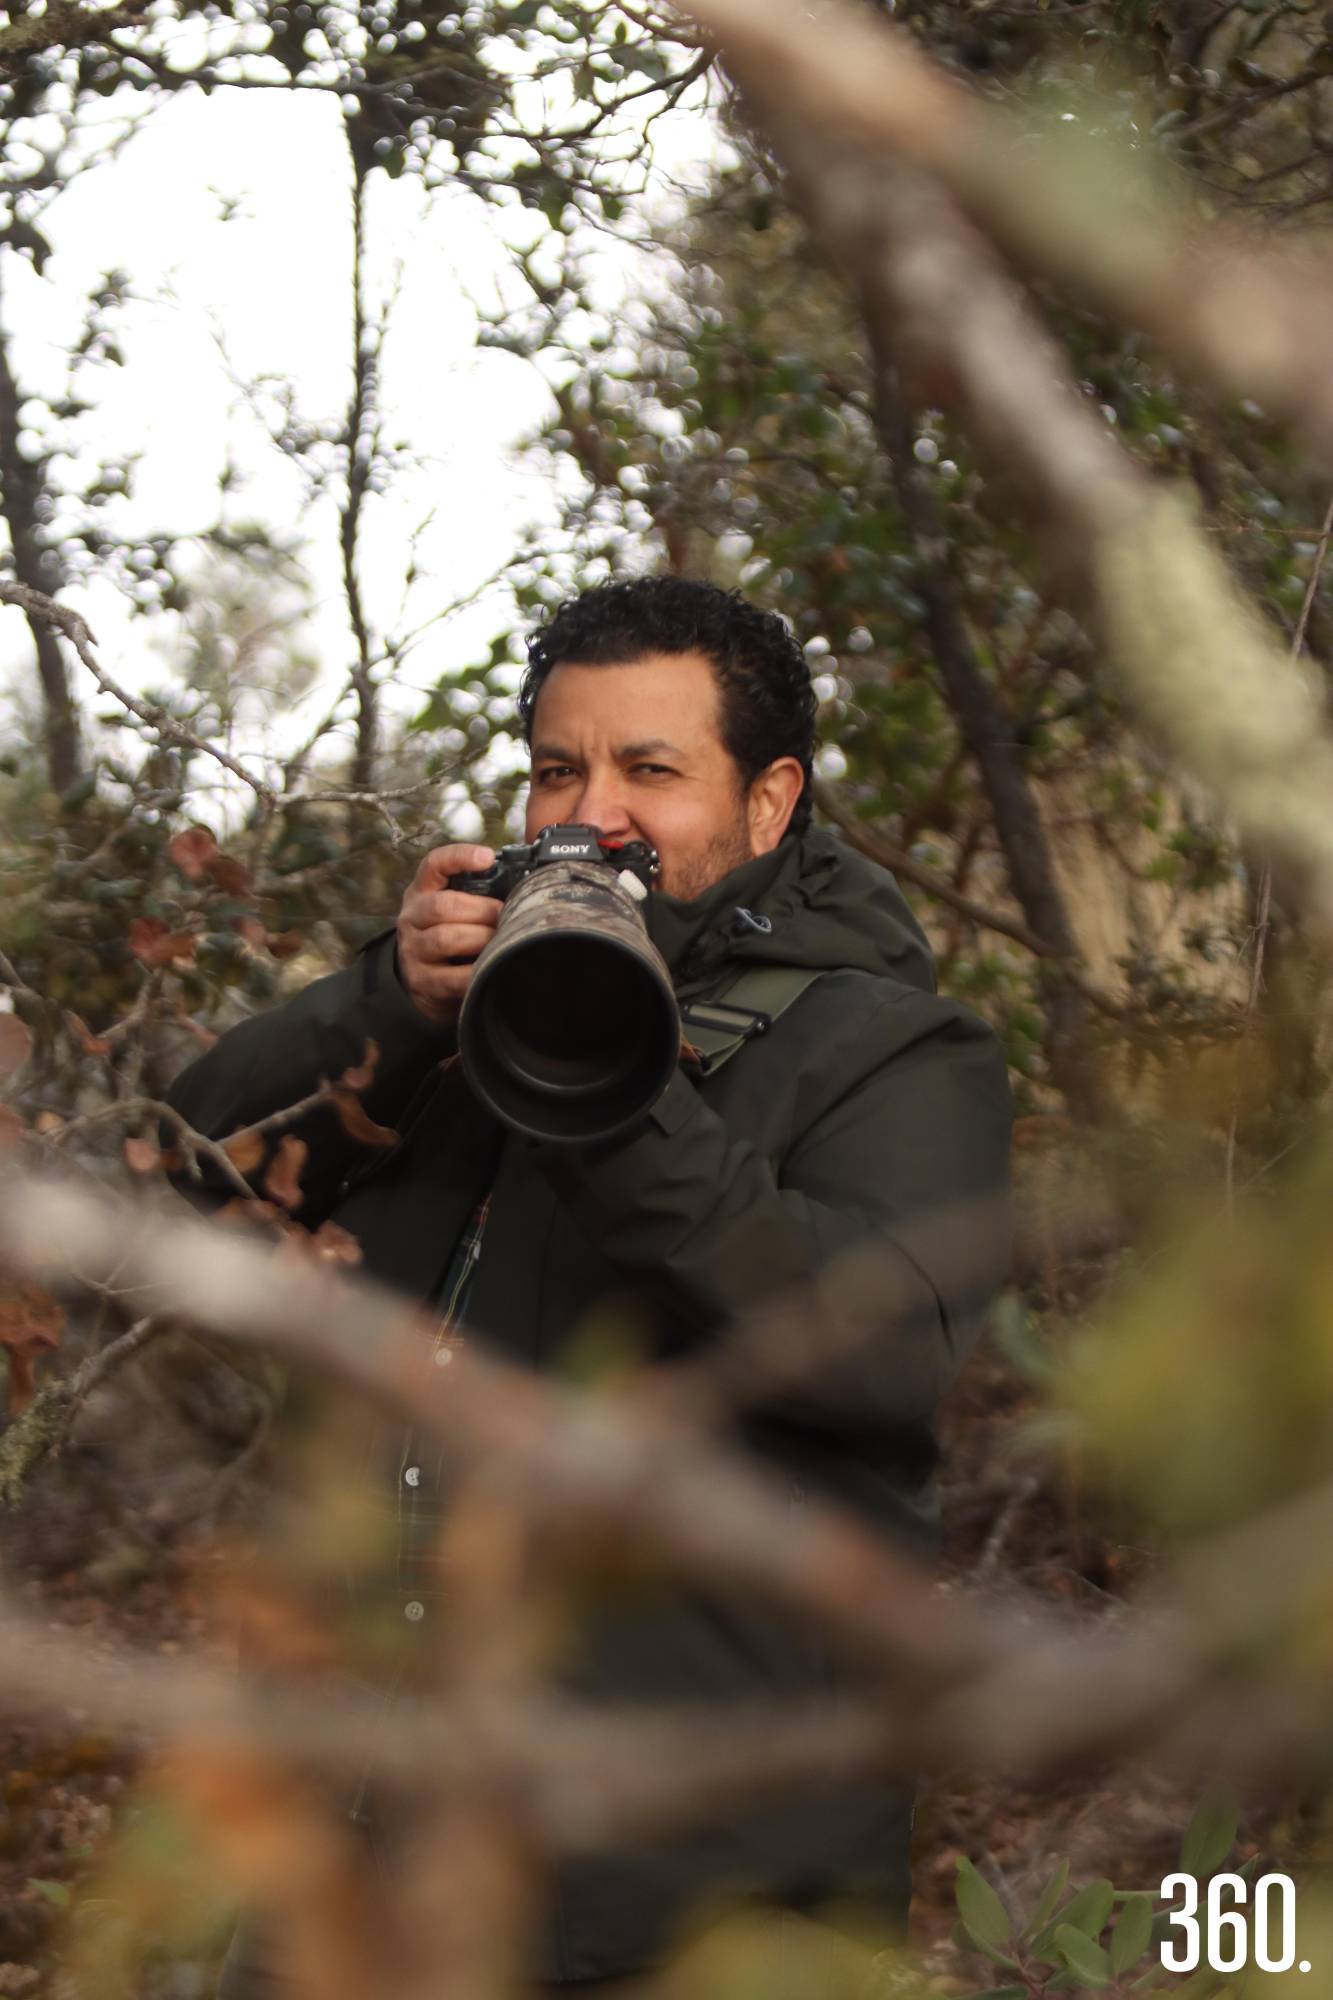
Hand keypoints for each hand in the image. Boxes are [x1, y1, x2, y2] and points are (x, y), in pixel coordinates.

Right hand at [395, 844, 501, 1029]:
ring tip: (500, 941)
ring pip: (445, 938)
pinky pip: (453, 976)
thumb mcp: (457, 909)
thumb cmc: (452, 935)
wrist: (425, 983)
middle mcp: (412, 918)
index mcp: (422, 892)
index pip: (434, 864)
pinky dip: (477, 972)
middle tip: (505, 915)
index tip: (488, 857)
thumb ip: (481, 889)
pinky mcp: (422, 981)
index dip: (460, 856)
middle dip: (482, 910)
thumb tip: (525, 872)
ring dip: (480, 938)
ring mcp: (413, 950)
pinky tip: (491, 968)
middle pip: (442, 906)